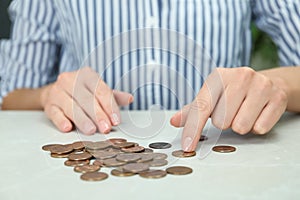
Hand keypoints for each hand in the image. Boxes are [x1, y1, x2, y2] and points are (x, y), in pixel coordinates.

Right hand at [40, 67, 133, 133]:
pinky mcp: (49, 104)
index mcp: (86, 75)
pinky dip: (61, 120)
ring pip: (71, 106)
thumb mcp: (98, 91)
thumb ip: (114, 96)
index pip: (101, 91)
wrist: (56, 91)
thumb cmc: (82, 93)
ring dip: (82, 119)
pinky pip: (54, 112)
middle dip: (98, 115)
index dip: (109, 107)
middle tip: (106, 128)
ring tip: (91, 130)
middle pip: (87, 99)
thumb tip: (130, 98)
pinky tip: (67, 127)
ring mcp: (58, 91)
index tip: (116, 120)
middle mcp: (71, 80)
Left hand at [170, 67, 287, 151]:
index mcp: (219, 76)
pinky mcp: (278, 97)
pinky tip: (257, 113)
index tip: (188, 146)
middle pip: (221, 121)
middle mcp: (240, 76)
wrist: (268, 83)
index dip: (193, 129)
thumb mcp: (212, 97)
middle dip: (224, 122)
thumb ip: (193, 110)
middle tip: (231, 111)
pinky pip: (260, 128)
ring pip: (240, 126)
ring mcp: (261, 85)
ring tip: (244, 112)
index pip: (201, 107)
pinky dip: (256, 126)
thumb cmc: (233, 92)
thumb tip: (174, 121)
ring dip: (240, 125)